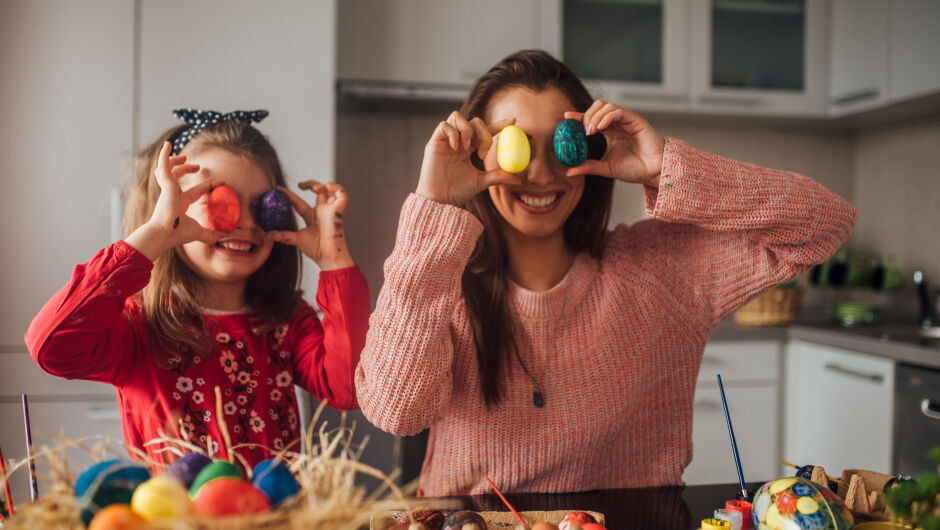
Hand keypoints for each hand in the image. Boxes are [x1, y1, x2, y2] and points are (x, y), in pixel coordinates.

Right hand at [124, 141, 224, 260]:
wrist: (164, 233)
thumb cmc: (177, 233)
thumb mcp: (199, 232)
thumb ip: (211, 234)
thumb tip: (225, 236)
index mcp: (179, 204)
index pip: (194, 191)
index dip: (207, 186)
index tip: (221, 182)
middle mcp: (172, 195)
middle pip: (177, 177)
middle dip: (187, 170)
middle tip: (197, 166)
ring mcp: (167, 189)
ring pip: (168, 169)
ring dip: (176, 161)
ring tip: (184, 156)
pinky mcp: (166, 184)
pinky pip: (163, 165)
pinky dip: (164, 154)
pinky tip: (168, 144)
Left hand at [266, 180, 353, 270]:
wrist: (328, 257)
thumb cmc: (317, 250)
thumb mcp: (296, 239)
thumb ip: (284, 235)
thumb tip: (269, 235)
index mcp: (311, 216)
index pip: (298, 202)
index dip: (289, 195)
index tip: (278, 188)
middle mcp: (320, 211)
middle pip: (318, 192)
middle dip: (311, 184)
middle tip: (301, 185)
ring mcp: (330, 210)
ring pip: (330, 191)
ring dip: (323, 185)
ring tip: (315, 188)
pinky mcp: (338, 210)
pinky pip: (342, 195)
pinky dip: (336, 188)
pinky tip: (327, 186)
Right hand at [416, 111, 522, 206]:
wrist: (440, 201)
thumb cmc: (457, 193)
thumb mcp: (481, 182)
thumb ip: (498, 176)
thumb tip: (518, 178)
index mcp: (469, 149)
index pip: (485, 131)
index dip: (498, 124)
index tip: (512, 122)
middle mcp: (458, 142)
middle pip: (473, 121)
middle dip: (483, 131)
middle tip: (483, 149)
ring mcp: (446, 141)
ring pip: (457, 116)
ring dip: (467, 129)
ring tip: (466, 147)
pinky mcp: (434, 142)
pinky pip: (444, 125)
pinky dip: (453, 133)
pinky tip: (455, 148)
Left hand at [564, 100, 664, 187]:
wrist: (653, 172)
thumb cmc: (635, 169)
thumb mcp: (605, 168)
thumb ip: (588, 167)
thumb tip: (569, 171)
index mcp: (610, 132)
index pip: (591, 119)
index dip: (578, 116)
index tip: (566, 118)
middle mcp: (617, 124)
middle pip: (597, 107)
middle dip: (587, 115)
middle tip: (582, 131)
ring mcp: (626, 120)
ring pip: (606, 106)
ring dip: (595, 116)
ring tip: (591, 131)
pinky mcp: (635, 120)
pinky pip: (618, 111)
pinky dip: (607, 117)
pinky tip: (600, 129)